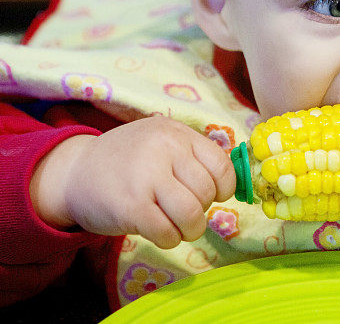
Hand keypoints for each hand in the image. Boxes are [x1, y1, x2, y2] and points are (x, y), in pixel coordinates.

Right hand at [30, 117, 235, 247]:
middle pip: (207, 192)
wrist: (73, 172)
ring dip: (190, 229)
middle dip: (201, 209)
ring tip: (176, 226)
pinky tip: (158, 232)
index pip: (222, 165)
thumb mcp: (161, 142)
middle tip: (182, 210)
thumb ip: (193, 156)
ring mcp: (146, 177)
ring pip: (192, 214)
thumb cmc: (128, 161)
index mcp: (176, 133)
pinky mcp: (131, 206)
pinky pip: (168, 232)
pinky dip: (170, 239)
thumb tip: (233, 185)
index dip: (223, 188)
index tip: (210, 195)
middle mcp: (164, 149)